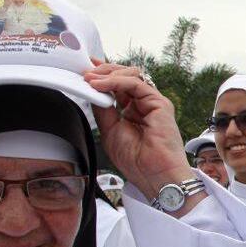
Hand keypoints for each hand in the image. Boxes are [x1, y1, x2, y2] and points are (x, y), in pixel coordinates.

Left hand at [85, 62, 194, 202]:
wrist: (154, 175)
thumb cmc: (136, 161)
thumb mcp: (109, 130)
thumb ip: (103, 109)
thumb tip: (92, 90)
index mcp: (132, 112)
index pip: (117, 87)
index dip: (102, 77)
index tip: (85, 72)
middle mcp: (143, 105)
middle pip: (125, 76)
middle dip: (103, 71)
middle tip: (85, 72)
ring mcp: (152, 103)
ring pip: (131, 75)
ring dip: (108, 74)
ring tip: (91, 79)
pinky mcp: (160, 103)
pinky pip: (136, 83)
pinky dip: (116, 81)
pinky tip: (101, 85)